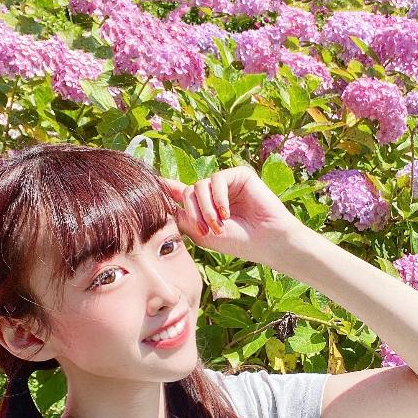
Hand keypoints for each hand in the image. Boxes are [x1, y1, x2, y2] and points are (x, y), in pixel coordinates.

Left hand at [159, 165, 304, 265]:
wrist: (266, 241)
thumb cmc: (237, 242)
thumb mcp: (201, 233)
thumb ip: (182, 215)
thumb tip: (165, 192)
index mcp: (204, 207)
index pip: (181, 193)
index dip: (166, 187)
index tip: (150, 181)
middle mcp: (214, 193)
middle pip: (187, 191)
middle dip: (193, 211)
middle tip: (206, 230)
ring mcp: (227, 183)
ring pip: (199, 185)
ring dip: (205, 207)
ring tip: (218, 225)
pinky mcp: (239, 175)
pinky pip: (217, 179)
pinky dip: (218, 198)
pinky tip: (227, 213)